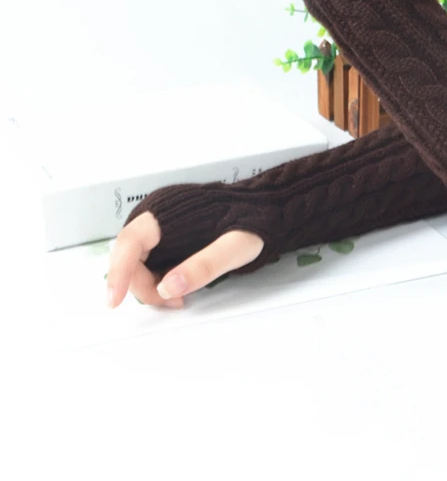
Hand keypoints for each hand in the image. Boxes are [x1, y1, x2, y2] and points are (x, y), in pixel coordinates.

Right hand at [106, 208, 264, 309]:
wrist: (267, 208)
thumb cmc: (254, 222)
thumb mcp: (235, 247)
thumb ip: (204, 265)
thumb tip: (167, 287)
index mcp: (169, 210)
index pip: (130, 241)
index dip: (118, 272)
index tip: (114, 301)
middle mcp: (159, 215)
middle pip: (130, 255)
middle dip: (142, 284)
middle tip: (172, 303)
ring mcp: (162, 226)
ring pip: (139, 261)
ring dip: (150, 285)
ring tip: (179, 298)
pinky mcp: (169, 237)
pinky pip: (152, 261)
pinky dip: (159, 279)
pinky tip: (179, 288)